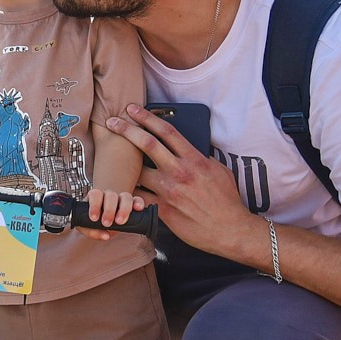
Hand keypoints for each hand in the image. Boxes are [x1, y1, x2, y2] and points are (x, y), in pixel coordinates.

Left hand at [77, 187, 143, 240]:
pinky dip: (138, 203)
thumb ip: (92, 232)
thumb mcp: (87, 228)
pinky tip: (138, 209)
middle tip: (107, 223)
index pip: (95, 194)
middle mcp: (108, 195)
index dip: (94, 205)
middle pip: (111, 195)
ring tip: (121, 221)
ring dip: (124, 209)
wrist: (103, 223)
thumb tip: (105, 236)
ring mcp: (121, 198)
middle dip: (109, 210)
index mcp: (95, 197)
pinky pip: (137, 199)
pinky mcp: (132, 203)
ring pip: (125, 196)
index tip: (94, 219)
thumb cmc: (92, 223)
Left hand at [108, 105, 255, 259]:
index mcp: (194, 159)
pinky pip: (138, 197)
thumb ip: (201, 158)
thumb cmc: (226, 200)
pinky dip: (128, 192)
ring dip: (123, 165)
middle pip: (147, 144)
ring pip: (137, 172)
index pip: (167, 132)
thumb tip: (188, 149)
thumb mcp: (219, 170)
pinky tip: (119, 188)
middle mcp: (179, 172)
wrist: (229, 229)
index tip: (133, 110)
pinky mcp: (161, 210)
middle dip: (126, 130)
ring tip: (110, 160)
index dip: (147, 117)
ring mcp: (168, 191)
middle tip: (112, 122)